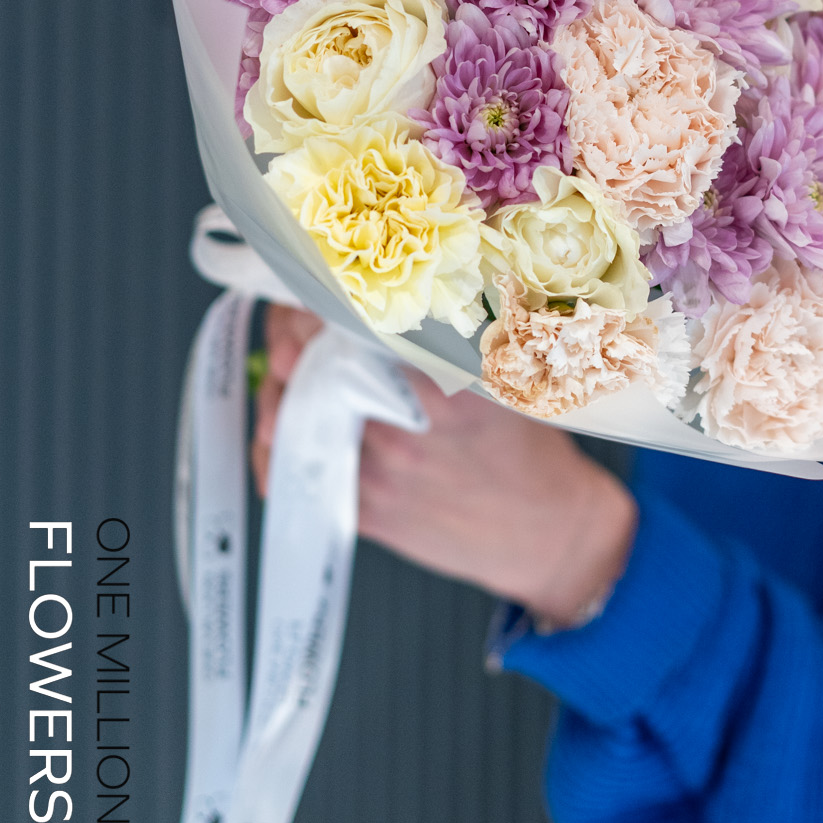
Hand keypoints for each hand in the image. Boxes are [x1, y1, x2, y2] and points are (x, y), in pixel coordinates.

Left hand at [254, 305, 636, 625]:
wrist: (548, 532)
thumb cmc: (529, 451)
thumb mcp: (504, 379)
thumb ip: (448, 341)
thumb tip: (396, 295)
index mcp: (440, 386)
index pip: (351, 329)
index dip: (315, 306)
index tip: (311, 290)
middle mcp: (401, 430)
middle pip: (312, 371)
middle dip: (288, 343)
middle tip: (290, 330)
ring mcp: (378, 474)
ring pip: (292, 421)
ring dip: (278, 391)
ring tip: (286, 374)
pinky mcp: (365, 513)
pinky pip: (293, 479)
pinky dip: (274, 451)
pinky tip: (280, 433)